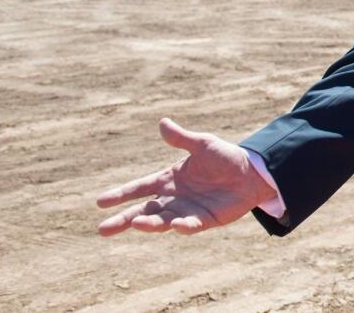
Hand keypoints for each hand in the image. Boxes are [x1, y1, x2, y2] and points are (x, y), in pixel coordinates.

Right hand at [96, 118, 276, 236]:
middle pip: (144, 211)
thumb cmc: (226, 157)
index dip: (121, 194)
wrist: (253, 172)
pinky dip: (183, 226)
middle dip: (124, 219)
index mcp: (168, 179)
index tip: (100, 201)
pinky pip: (191, 225)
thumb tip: (163, 122)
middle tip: (103, 230)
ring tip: (135, 224)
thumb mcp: (202, 144)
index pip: (139, 187)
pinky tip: (175, 226)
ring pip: (163, 220)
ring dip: (149, 224)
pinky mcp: (205, 219)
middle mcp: (174, 198)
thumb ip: (181, 138)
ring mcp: (188, 210)